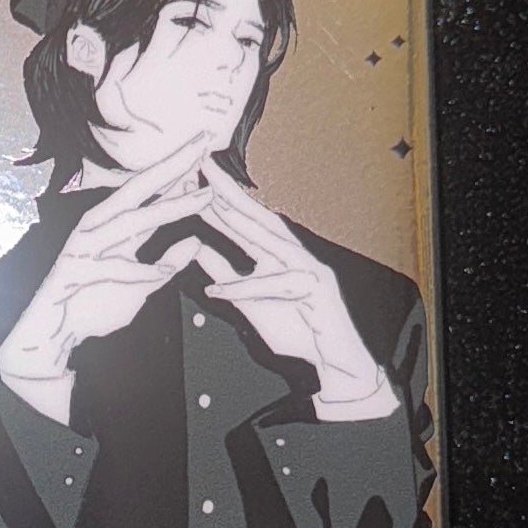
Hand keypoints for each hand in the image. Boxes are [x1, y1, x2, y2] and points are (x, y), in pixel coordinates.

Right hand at [0, 132, 232, 422]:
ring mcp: (86, 247)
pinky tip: (162, 272)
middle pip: (140, 190)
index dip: (177, 170)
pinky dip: (139, 273)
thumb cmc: (93, 304)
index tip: (205, 149)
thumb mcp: (142, 285)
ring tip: (202, 199)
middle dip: (173, 166)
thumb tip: (195, 243)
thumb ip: (166, 263)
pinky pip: (114, 270)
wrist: (52, 334)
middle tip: (203, 144)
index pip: (149, 192)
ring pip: (132, 222)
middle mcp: (98, 228)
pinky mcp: (75, 271)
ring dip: (169, 210)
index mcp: (113, 226)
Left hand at [192, 166, 396, 421]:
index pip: (246, 220)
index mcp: (279, 254)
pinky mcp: (317, 291)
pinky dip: (245, 288)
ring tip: (210, 206)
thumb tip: (198, 248)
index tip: (193, 177)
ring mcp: (309, 269)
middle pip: (258, 217)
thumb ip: (226, 274)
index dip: (219, 198)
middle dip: (229, 190)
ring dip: (239, 222)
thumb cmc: (297, 329)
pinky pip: (276, 286)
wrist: (335, 361)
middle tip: (202, 166)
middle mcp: (295, 254)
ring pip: (270, 242)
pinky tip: (217, 290)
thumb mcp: (249, 301)